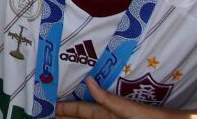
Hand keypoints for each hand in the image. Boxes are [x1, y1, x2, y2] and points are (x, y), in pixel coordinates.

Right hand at [57, 78, 173, 118]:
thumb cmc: (153, 118)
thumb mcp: (130, 110)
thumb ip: (108, 99)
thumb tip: (89, 81)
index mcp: (109, 112)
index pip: (81, 110)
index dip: (64, 108)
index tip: (48, 106)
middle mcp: (108, 118)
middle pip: (80, 118)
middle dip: (64, 116)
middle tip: (43, 114)